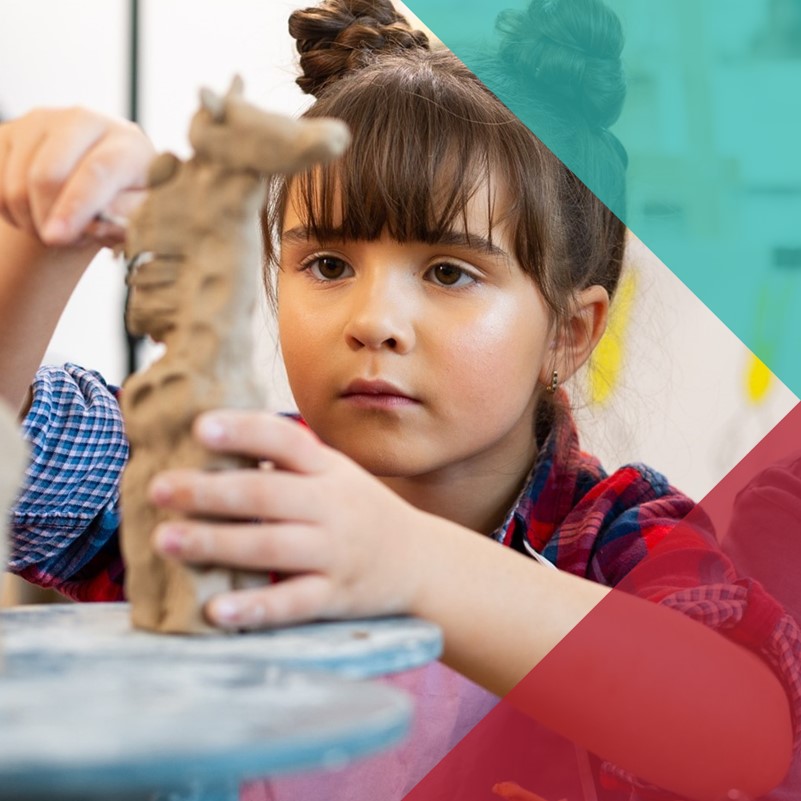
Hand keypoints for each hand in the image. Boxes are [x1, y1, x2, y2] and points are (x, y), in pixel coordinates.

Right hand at [0, 107, 153, 247]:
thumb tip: (99, 221)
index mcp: (127, 141)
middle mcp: (85, 120)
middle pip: (48, 174)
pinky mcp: (11, 131)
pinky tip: (34, 214)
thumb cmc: (124, 202)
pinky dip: (9, 210)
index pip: (97, 172)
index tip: (58, 237)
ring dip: (30, 220)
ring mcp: (43, 121)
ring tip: (54, 229)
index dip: (75, 208)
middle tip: (60, 241)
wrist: (95, 184)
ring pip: (18, 182)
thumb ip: (126, 218)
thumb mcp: (139, 214)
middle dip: (47, 218)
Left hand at [149, 412, 428, 629]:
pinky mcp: (336, 596)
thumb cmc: (359, 511)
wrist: (419, 560)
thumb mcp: (335, 474)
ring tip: (166, 540)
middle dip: (210, 491)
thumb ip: (288, 461)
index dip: (245, 432)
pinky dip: (254, 607)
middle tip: (160, 489)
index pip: (286, 441)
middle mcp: (333, 507)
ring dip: (216, 542)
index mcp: (329, 471)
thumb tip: (214, 439)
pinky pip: (292, 603)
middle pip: (268, 494)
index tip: (200, 428)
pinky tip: (215, 610)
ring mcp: (336, 553)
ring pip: (272, 547)